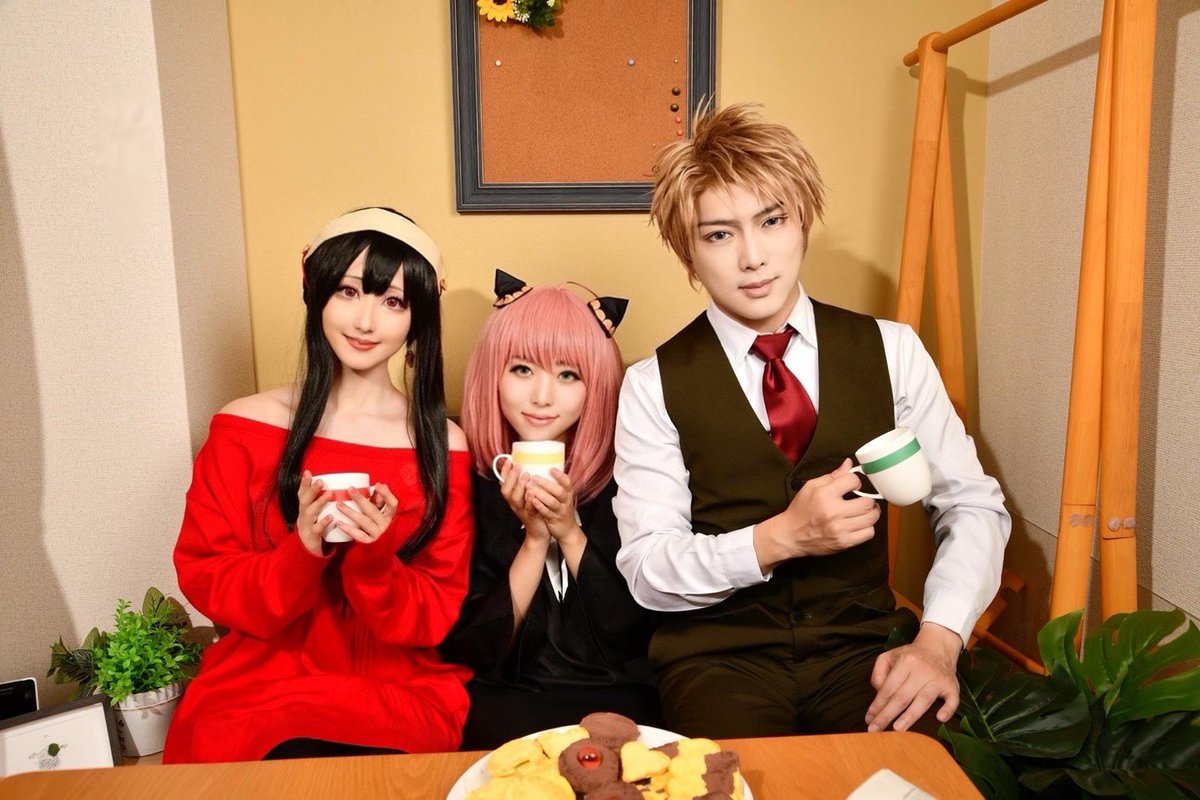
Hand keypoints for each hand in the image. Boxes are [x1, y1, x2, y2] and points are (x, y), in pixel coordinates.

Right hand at [296, 471, 332, 555]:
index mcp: (304, 507)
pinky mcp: (312, 535)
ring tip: (329, 494)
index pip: (302, 493)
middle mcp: (303, 514)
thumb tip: (333, 483)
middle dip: (312, 490)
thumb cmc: (314, 524)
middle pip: (305, 500)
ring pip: (310, 512)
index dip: (304, 483)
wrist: (306, 547)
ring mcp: (306, 524)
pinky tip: (331, 517)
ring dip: (320, 502)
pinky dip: (323, 522)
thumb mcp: (314, 511)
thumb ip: (319, 498)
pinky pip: (317, 528)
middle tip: (320, 481)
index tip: (307, 472)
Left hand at [332, 482, 397, 545]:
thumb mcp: (380, 509)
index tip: (378, 484)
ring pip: (364, 521)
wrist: (378, 542)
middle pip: (373, 510)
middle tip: (350, 489)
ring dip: (350, 512)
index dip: (386, 494)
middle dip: (360, 499)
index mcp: (389, 514)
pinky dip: (348, 528)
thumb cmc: (376, 519)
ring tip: (339, 504)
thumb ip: (379, 498)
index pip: (392, 503)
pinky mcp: (368, 540)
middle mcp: (385, 523)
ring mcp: (377, 532)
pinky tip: (339, 522)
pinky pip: (358, 534)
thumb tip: (380, 485)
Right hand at [497, 460, 549, 543]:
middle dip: (511, 477)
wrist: (539, 532)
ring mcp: (522, 511)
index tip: (509, 461)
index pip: (504, 483)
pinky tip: (533, 493)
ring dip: (520, 486)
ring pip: (515, 499)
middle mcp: (515, 504)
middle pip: (507, 491)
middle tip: (518, 466)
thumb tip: (530, 465)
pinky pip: (529, 508)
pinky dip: (530, 500)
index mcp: (513, 497)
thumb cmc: (535, 511)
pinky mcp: (531, 517)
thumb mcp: (528, 495)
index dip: (504, 472)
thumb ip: (527, 483)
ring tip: (526, 476)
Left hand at [526, 469, 583, 546]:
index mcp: (568, 493)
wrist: (567, 529)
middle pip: (558, 491)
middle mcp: (565, 501)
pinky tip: (532, 500)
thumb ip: (555, 485)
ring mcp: (560, 510)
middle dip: (546, 483)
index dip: (560, 475)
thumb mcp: (563, 496)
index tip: (551, 468)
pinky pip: (547, 512)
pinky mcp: (553, 519)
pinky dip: (540, 506)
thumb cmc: (561, 509)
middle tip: (534, 477)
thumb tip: (544, 468)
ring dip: (540, 494)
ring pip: (552, 502)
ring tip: (529, 487)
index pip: (567, 482)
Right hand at [754, 459, 880, 571]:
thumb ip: (832, 476)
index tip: (852, 486)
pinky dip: (868, 528)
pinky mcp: (843, 542)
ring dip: (871, 513)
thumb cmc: (801, 510)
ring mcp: (839, 529)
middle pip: (867, 502)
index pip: (853, 481)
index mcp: (824, 495)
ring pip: (871, 518)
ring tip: (865, 511)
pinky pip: (868, 533)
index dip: (855, 481)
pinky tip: (860, 524)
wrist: (790, 535)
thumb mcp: (811, 487)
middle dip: (868, 499)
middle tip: (863, 499)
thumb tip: (849, 464)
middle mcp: (833, 512)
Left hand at [865, 622, 961, 731]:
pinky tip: (940, 718)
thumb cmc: (910, 656)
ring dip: (910, 716)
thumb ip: (879, 672)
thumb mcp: (889, 656)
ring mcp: (938, 678)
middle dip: (887, 715)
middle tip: (875, 730)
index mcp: (905, 661)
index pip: (888, 688)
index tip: (868, 719)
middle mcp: (922, 670)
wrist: (938, 647)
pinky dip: (947, 709)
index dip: (877, 705)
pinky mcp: (952, 686)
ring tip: (897, 729)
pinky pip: (952, 699)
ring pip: (923, 699)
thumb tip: (878, 692)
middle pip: (902, 697)